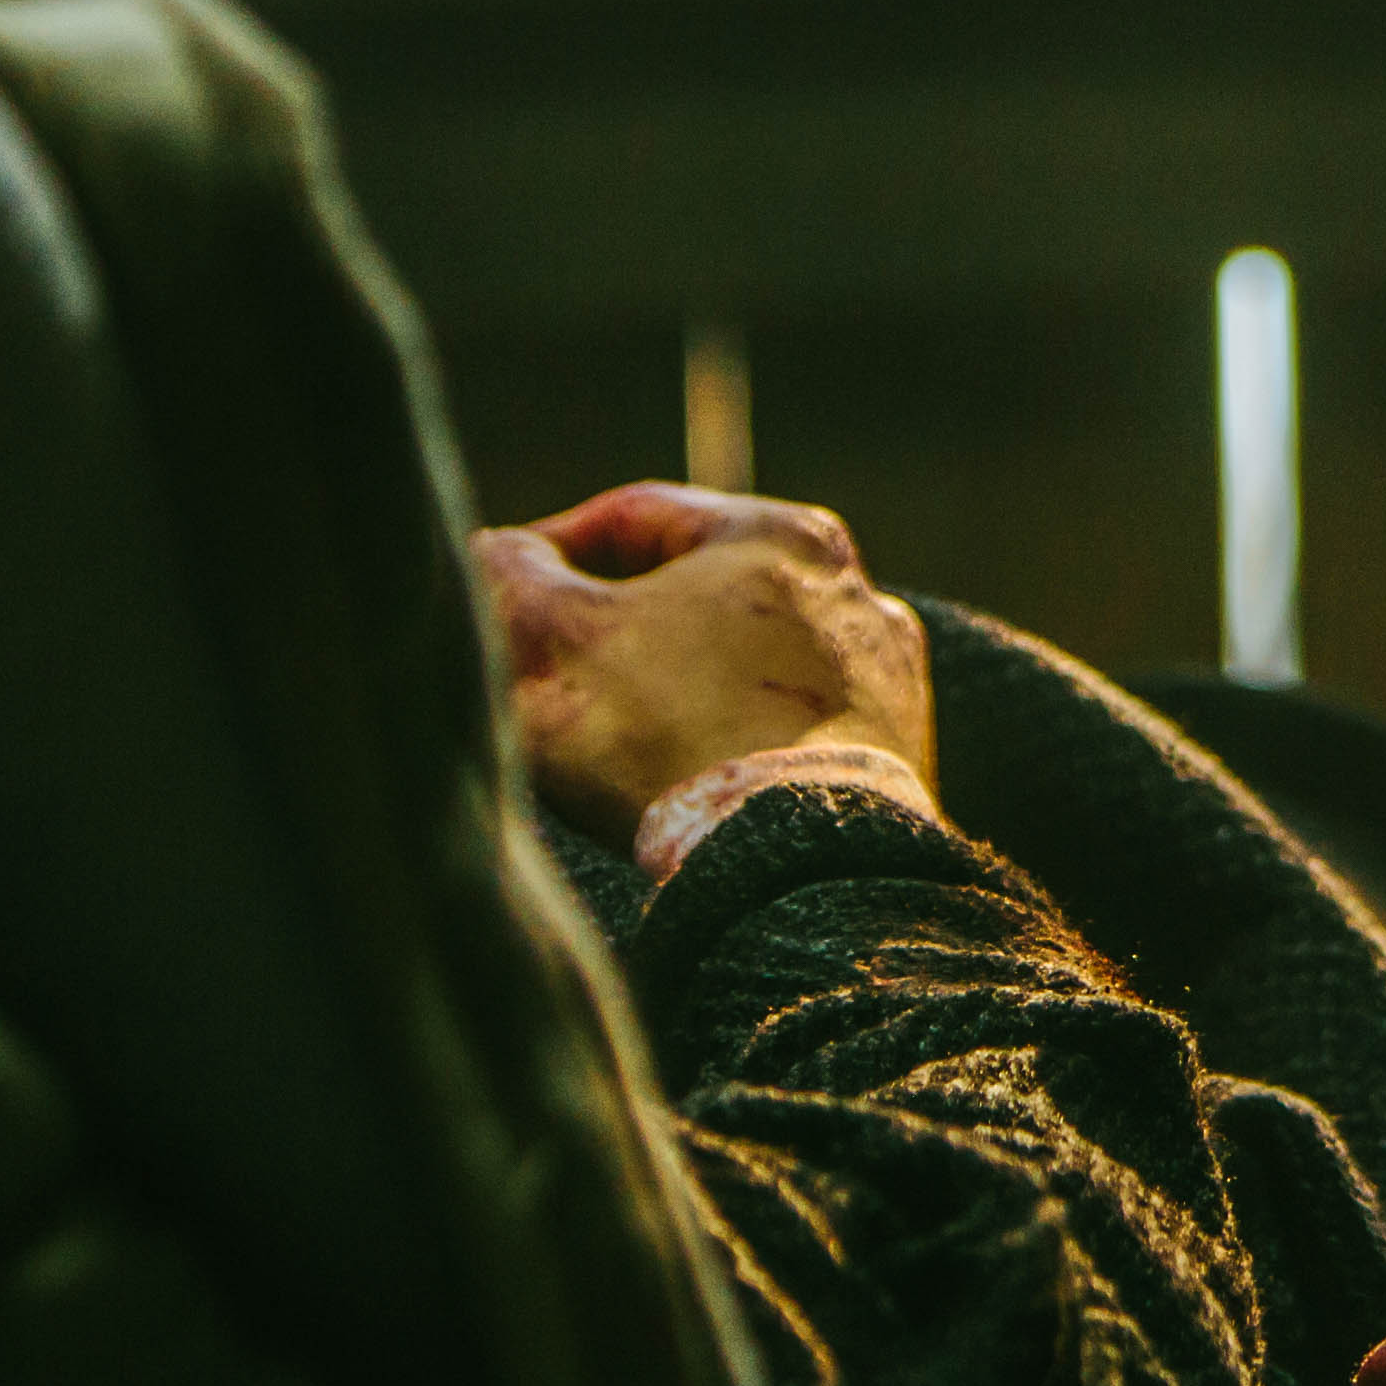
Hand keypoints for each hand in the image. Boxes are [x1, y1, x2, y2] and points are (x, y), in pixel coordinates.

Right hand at [480, 483, 937, 869]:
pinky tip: (674, 786)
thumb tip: (495, 553)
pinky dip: (720, 745)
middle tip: (541, 675)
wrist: (788, 867)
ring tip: (602, 743)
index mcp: (782, 533)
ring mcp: (882, 679)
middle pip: (691, 595)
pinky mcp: (889, 759)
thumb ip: (508, 575)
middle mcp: (853, 593)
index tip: (502, 596)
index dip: (548, 553)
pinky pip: (779, 734)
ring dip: (666, 691)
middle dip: (610, 629)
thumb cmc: (666, 733)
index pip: (635, 518)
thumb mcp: (552, 639)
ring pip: (735, 668)